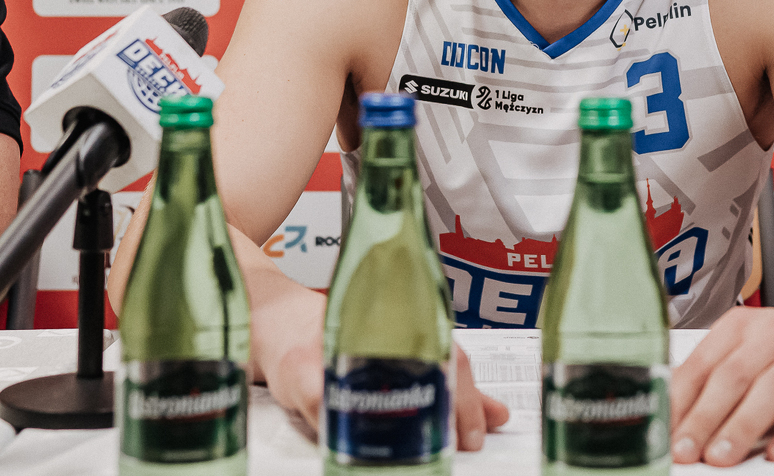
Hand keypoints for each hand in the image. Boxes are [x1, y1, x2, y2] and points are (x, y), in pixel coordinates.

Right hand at [252, 284, 506, 449]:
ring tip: (414, 455)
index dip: (470, 400)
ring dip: (399, 434)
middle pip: (424, 375)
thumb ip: (447, 381)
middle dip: (444, 418)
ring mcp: (340, 351)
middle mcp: (377, 331)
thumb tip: (497, 416)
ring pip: (378, 400)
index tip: (479, 434)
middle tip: (455, 448)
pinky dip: (348, 435)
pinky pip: (332, 413)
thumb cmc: (339, 333)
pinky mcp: (304, 373)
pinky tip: (363, 449)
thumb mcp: (399, 352)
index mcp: (407, 324)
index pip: (452, 359)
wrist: (276, 318)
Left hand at [670, 306, 773, 465]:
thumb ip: (712, 375)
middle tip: (685, 450)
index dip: (679, 400)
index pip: (703, 363)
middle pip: (734, 375)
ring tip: (721, 456)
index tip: (662, 431)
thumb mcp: (746, 347)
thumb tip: (668, 413)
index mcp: (742, 325)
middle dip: (705, 417)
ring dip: (743, 426)